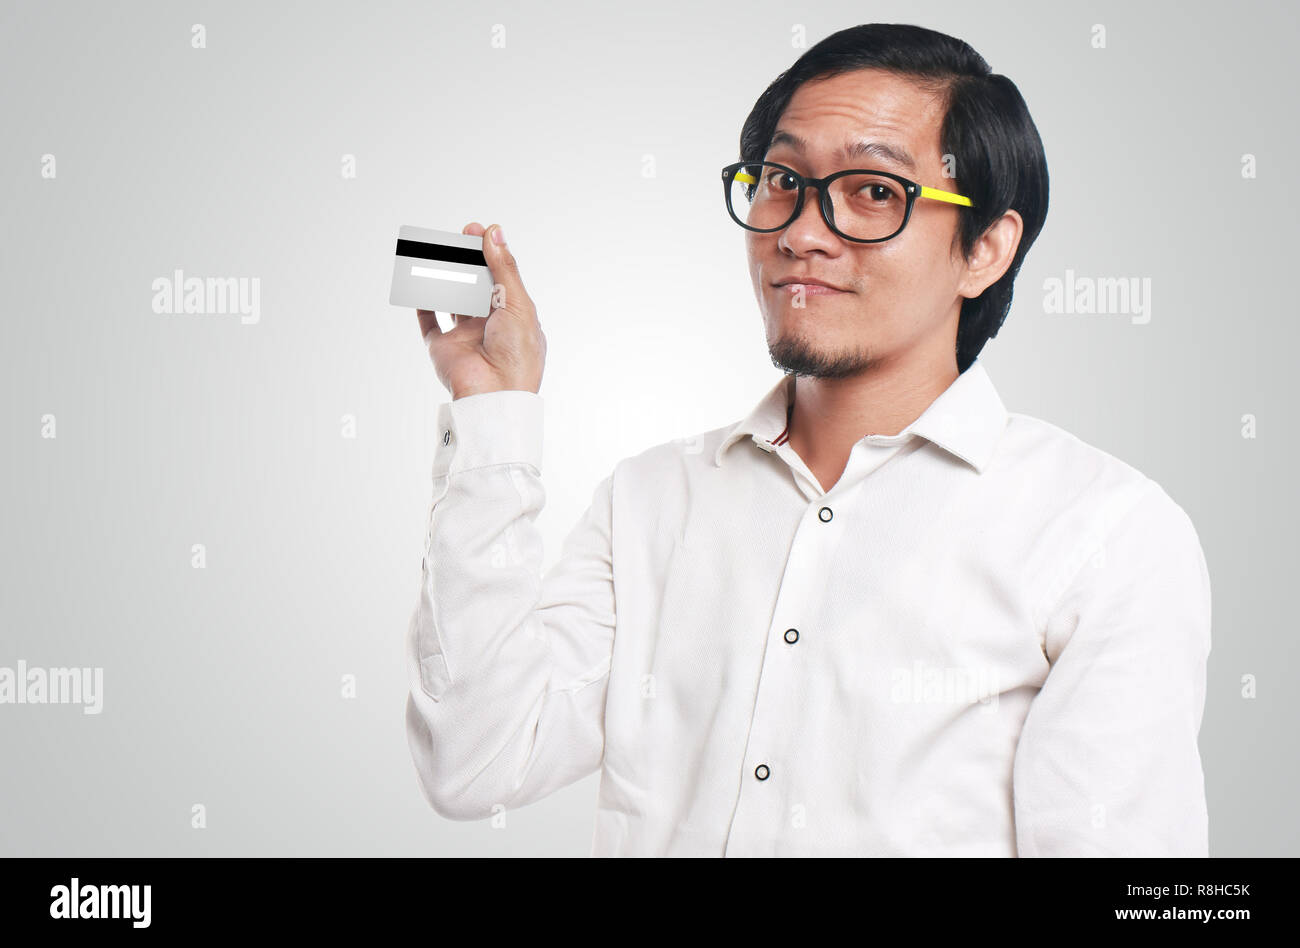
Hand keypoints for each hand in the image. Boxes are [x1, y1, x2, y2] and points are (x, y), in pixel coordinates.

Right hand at [417, 222, 545, 399]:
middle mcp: (490, 325)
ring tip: (435, 252)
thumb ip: (504, 268)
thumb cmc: (517, 353)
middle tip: (457, 239)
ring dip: (444, 277)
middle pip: (475, 286)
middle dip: (467, 261)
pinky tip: (419, 280)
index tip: (478, 231)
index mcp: (514, 316)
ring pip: (451, 299)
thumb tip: (494, 232)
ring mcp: (464, 336)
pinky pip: (429, 321)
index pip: (501, 278)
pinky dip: (422, 302)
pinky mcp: (442, 347)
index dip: (490, 254)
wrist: (495, 394)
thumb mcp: (517, 303)